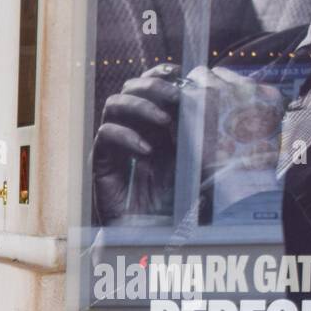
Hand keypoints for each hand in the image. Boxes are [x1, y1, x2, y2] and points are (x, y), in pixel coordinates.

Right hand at [93, 63, 183, 223]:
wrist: (151, 237)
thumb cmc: (177, 203)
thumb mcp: (195, 162)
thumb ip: (197, 135)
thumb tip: (208, 99)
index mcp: (153, 124)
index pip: (149, 85)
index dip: (160, 74)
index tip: (179, 73)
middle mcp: (132, 129)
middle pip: (130, 87)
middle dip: (152, 87)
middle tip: (175, 97)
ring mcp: (115, 145)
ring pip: (114, 105)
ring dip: (140, 107)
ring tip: (163, 123)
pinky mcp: (102, 163)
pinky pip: (105, 136)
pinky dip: (125, 137)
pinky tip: (146, 151)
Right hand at [180, 65, 283, 185]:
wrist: (247, 175)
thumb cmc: (214, 163)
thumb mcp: (188, 141)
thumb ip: (181, 120)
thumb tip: (178, 110)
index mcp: (199, 99)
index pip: (187, 81)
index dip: (186, 90)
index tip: (187, 97)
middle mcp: (223, 87)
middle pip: (206, 72)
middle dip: (203, 83)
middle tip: (204, 98)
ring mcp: (249, 88)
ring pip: (230, 75)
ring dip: (224, 85)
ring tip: (225, 104)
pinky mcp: (269, 94)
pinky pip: (254, 85)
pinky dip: (247, 94)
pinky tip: (246, 111)